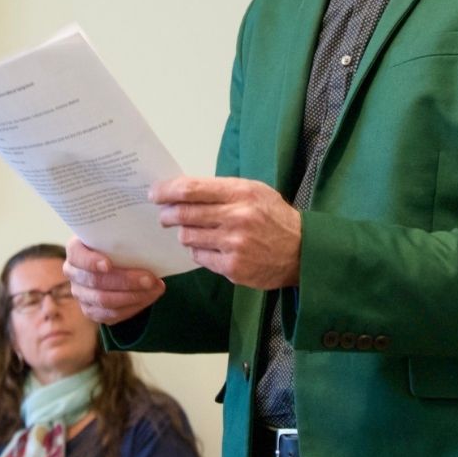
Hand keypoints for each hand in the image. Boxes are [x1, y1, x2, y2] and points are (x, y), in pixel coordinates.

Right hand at [63, 236, 164, 324]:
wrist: (115, 259)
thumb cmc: (115, 243)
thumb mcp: (115, 233)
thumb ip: (123, 232)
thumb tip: (149, 231)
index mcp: (75, 250)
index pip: (78, 256)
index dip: (91, 262)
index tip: (108, 264)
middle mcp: (73, 273)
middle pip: (96, 281)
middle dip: (126, 281)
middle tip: (150, 279)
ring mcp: (80, 294)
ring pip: (104, 301)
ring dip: (134, 296)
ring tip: (155, 288)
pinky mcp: (91, 310)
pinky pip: (111, 315)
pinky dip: (133, 307)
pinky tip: (148, 297)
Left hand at [151, 175, 300, 288]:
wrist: (303, 252)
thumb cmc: (273, 217)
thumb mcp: (253, 191)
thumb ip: (220, 190)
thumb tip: (180, 190)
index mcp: (241, 193)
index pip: (191, 189)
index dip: (166, 190)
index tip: (154, 193)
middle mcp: (237, 217)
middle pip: (183, 213)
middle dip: (167, 214)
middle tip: (163, 215)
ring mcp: (234, 244)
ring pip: (187, 236)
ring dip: (184, 233)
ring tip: (194, 231)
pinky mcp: (232, 267)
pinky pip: (199, 256)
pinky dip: (198, 251)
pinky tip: (210, 247)